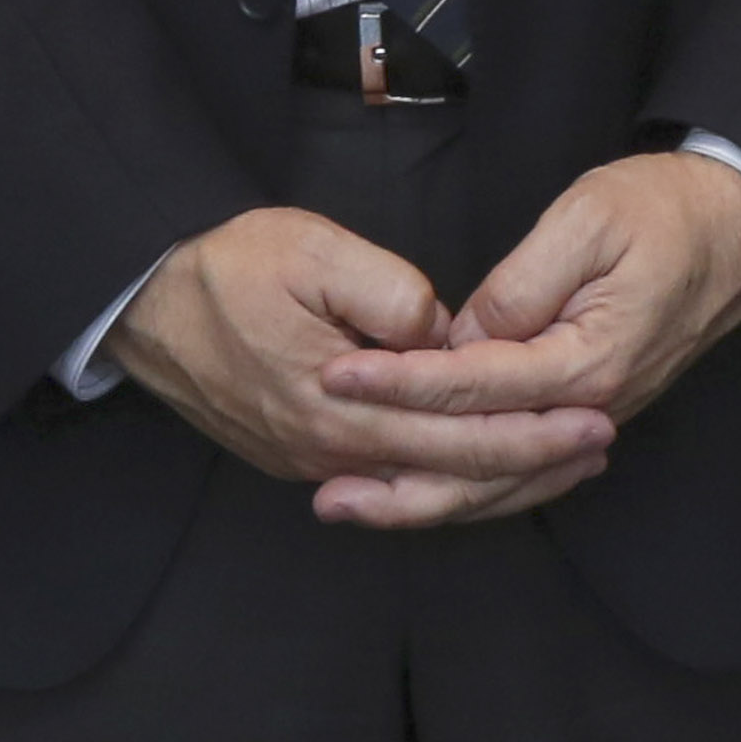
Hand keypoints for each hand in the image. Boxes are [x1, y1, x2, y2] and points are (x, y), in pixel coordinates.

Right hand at [108, 205, 617, 533]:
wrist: (140, 305)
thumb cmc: (225, 268)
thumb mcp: (313, 253)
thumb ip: (391, 294)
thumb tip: (445, 332)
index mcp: (342, 409)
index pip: (459, 436)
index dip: (531, 431)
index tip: (593, 416)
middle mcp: (332, 454)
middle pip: (452, 475)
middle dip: (532, 463)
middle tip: (600, 445)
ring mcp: (312, 463)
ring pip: (422, 489)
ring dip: (495, 477)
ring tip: (560, 463)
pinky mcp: (300, 456)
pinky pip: (389, 482)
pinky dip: (445, 478)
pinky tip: (479, 466)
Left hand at [314, 152, 740, 486]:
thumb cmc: (666, 210)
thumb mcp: (586, 221)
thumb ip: (520, 285)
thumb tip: (461, 336)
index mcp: (587, 362)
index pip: (473, 386)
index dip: (398, 383)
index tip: (336, 377)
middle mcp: (592, 406)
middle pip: (484, 462)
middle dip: (401, 479)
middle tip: (327, 493)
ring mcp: (596, 414)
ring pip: (505, 481)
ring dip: (430, 499)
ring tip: (358, 507)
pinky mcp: (592, 408)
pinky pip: (526, 466)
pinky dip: (473, 487)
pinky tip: (427, 490)